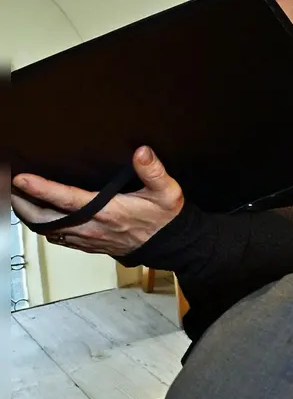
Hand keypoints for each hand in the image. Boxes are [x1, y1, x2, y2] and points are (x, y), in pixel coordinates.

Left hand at [12, 147, 184, 255]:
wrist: (171, 246)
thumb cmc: (166, 219)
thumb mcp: (167, 192)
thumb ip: (153, 171)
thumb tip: (141, 152)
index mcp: (107, 211)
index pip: (67, 199)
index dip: (41, 189)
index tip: (21, 178)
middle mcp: (92, 227)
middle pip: (44, 219)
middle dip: (21, 203)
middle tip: (9, 186)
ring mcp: (87, 238)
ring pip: (46, 230)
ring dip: (28, 215)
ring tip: (16, 198)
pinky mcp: (88, 245)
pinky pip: (56, 239)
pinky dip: (42, 227)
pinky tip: (38, 217)